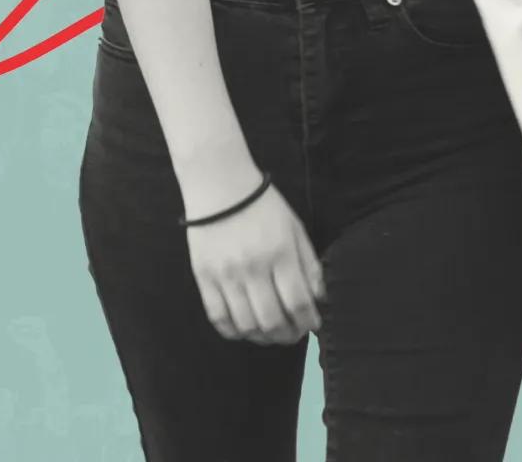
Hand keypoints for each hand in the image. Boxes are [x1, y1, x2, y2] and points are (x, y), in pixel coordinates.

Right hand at [185, 183, 323, 345]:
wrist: (218, 183)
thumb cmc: (262, 205)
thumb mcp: (295, 228)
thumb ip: (309, 264)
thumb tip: (318, 299)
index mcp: (280, 254)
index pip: (298, 303)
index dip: (308, 322)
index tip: (312, 325)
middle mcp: (253, 268)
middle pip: (272, 321)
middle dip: (288, 335)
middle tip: (292, 333)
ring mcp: (226, 274)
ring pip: (246, 324)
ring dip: (263, 337)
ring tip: (270, 333)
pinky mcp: (204, 276)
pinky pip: (218, 317)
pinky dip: (233, 331)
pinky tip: (244, 328)